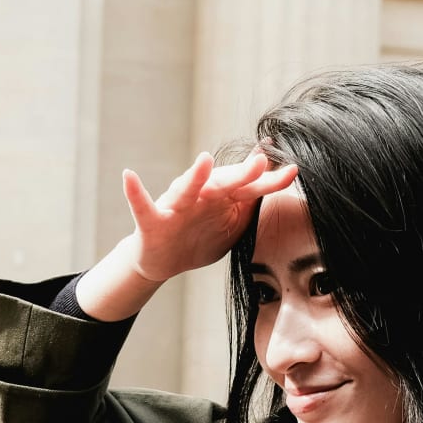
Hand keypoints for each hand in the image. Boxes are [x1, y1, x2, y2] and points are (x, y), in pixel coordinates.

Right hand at [122, 145, 297, 281]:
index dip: (271, 181)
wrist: (161, 261)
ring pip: (187, 190)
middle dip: (242, 174)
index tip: (294, 171)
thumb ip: (249, 199)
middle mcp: (200, 197)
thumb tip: (270, 171)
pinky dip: (134, 192)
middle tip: (261, 162)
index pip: (250, 188)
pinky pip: (142, 206)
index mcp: (221, 199)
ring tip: (204, 160)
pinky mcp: (153, 221)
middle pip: (223, 183)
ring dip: (196, 176)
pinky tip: (128, 176)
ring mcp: (176, 207)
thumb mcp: (230, 221)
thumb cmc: (198, 236)